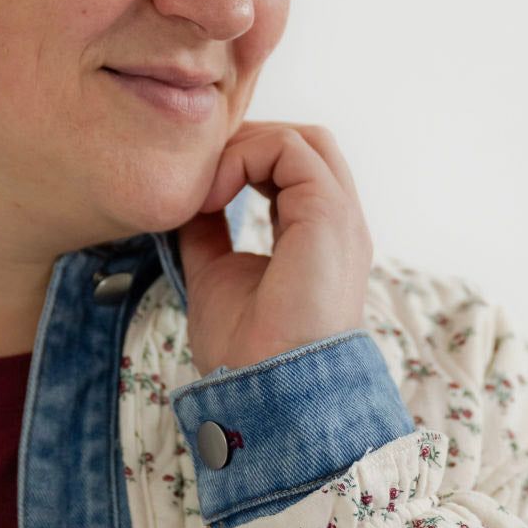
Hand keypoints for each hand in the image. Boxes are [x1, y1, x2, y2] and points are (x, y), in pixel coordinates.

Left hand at [177, 121, 373, 378]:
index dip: (243, 165)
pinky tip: (213, 194)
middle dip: (248, 144)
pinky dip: (244, 157)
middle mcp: (336, 226)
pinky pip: (289, 149)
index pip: (290, 173)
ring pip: (301, 140)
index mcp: (316, 241)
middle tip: (201, 172)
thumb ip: (208, 233)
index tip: (198, 193)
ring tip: (205, 186)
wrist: (266, 387)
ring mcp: (339, 218)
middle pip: (304, 147)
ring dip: (243, 149)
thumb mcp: (215, 275)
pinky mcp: (330, 213)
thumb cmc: (245, 350)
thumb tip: (188, 199)